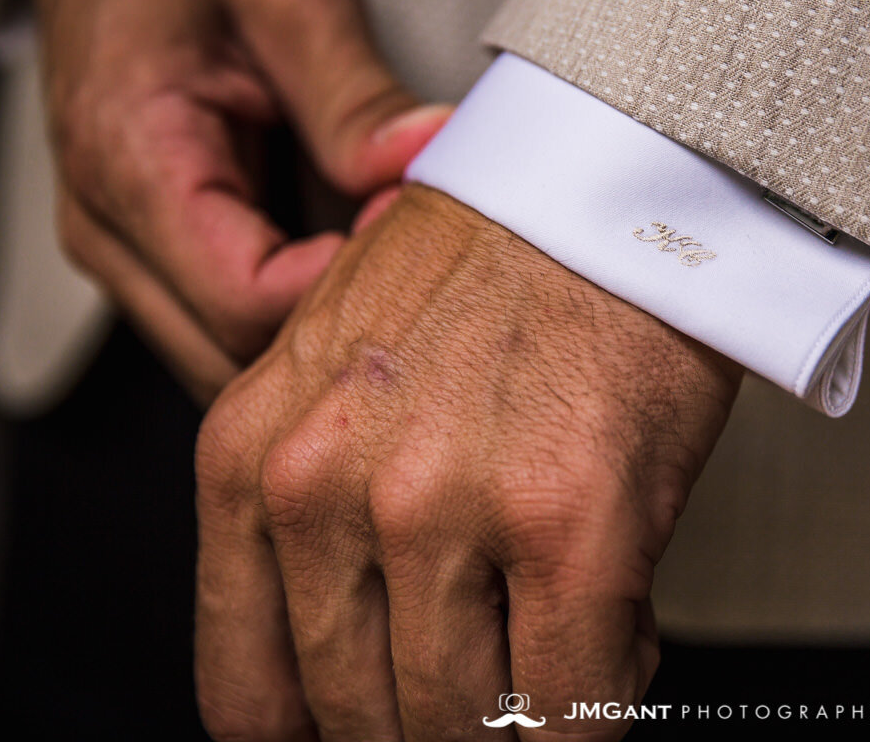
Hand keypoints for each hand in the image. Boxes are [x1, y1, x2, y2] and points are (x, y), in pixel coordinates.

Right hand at [24, 0, 447, 400]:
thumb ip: (353, 92)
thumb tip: (425, 161)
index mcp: (129, 161)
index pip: (243, 300)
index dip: (345, 288)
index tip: (416, 231)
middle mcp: (109, 230)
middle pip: (233, 356)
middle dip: (339, 328)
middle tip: (425, 261)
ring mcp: (126, 252)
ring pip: (227, 360)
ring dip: (320, 333)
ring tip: (397, 264)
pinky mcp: (156, 254)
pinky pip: (228, 326)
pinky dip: (298, 315)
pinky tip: (358, 268)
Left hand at [193, 185, 740, 739]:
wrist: (606, 184)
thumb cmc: (495, 270)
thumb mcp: (340, 380)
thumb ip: (321, 524)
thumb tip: (366, 667)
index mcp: (251, 460)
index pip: (252, 697)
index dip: (330, 735)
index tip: (384, 725)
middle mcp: (326, 490)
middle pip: (365, 722)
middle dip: (444, 723)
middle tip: (505, 672)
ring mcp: (442, 510)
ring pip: (467, 727)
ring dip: (525, 716)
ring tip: (569, 643)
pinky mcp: (565, 520)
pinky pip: (570, 704)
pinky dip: (596, 708)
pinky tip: (618, 649)